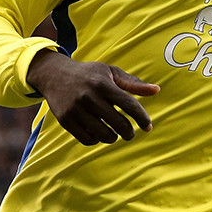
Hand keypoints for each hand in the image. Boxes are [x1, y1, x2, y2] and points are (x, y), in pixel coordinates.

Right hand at [27, 50, 159, 145]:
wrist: (54, 75)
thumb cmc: (89, 74)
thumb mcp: (110, 72)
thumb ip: (133, 84)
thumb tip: (157, 90)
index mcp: (103, 84)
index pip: (129, 105)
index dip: (142, 118)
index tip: (148, 126)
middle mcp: (89, 97)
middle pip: (119, 123)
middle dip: (129, 132)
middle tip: (130, 132)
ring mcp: (76, 110)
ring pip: (104, 135)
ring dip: (113, 137)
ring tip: (114, 133)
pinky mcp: (66, 121)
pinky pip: (88, 139)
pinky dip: (97, 140)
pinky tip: (99, 133)